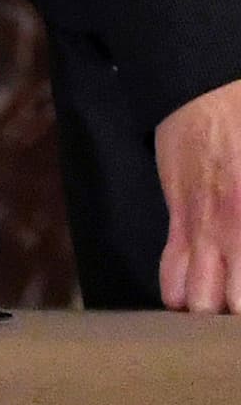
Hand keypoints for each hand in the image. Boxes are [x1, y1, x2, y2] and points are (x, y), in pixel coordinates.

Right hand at [155, 76, 240, 310]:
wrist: (208, 91)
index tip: (240, 314)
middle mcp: (236, 233)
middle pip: (234, 304)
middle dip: (235, 314)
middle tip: (237, 314)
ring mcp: (205, 228)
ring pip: (200, 300)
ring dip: (211, 310)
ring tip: (222, 310)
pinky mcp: (178, 217)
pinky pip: (171, 272)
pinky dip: (179, 293)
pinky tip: (191, 298)